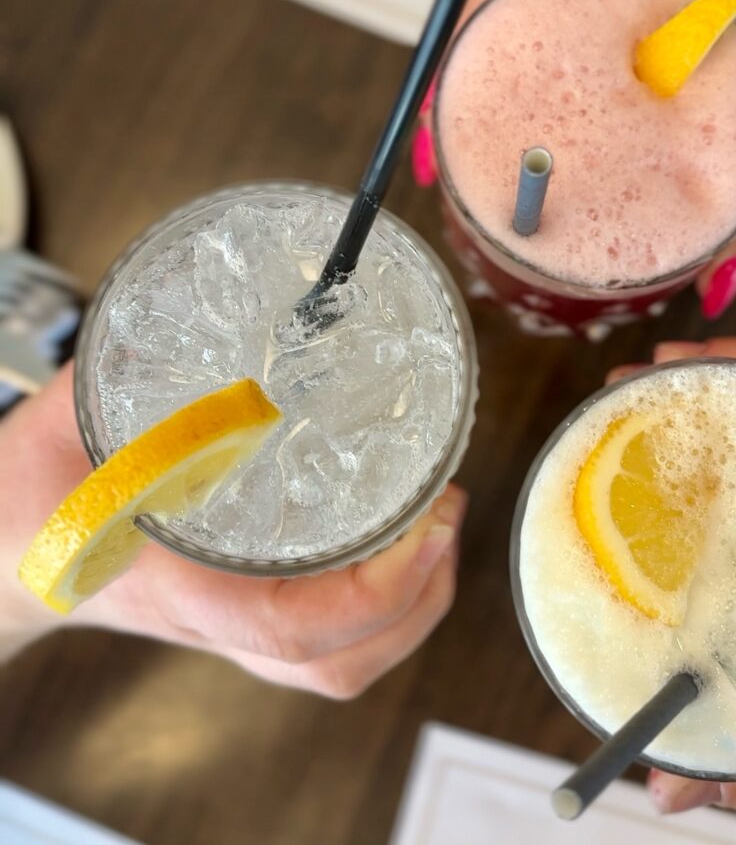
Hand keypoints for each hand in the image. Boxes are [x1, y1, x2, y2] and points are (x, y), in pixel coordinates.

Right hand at [0, 365, 465, 697]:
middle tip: (449, 513)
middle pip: (337, 664)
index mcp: (176, 583)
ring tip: (438, 532)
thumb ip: (131, 371)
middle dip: (417, 597)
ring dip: (409, 608)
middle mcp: (213, 624)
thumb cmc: (28, 502)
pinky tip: (395, 550)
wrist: (1, 559)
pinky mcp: (236, 623)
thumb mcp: (72, 425)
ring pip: (337, 666)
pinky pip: (323, 646)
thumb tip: (196, 310)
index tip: (431, 523)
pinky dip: (379, 609)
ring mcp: (227, 635)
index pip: (286, 624)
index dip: (375, 588)